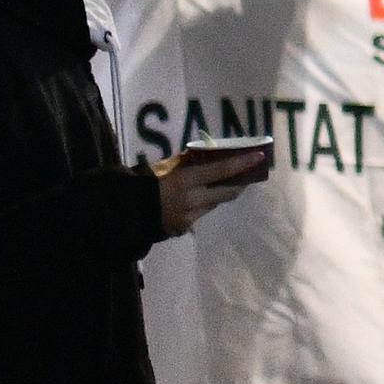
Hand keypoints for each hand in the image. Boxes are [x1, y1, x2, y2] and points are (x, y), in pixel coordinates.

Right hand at [153, 143, 271, 236]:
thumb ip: (184, 162)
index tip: (259, 157)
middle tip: (246, 177)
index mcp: (185, 181)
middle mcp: (192, 200)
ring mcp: (189, 217)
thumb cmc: (142, 184)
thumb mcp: (163, 168)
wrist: (125, 213)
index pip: (220, 171)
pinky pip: (198, 215)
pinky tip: (191, 202)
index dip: (241, 164)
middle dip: (238, 185)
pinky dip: (199, 207)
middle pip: (226, 193)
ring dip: (216, 196)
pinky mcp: (184, 229)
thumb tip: (205, 153)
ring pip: (213, 204)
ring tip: (216, 186)